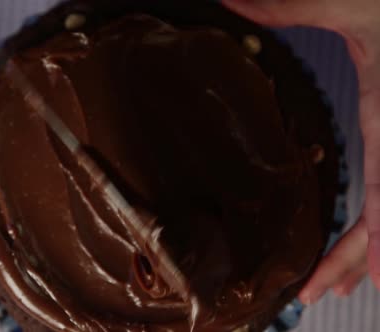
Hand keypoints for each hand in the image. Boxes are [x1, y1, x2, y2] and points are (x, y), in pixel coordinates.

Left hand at [222, 0, 379, 303]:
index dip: (378, 240)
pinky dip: (378, 224)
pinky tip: (362, 240)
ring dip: (367, 249)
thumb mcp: (351, 4)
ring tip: (337, 282)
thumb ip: (290, 8)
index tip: (363, 279)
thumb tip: (231, 3)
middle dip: (358, 260)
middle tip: (320, 294)